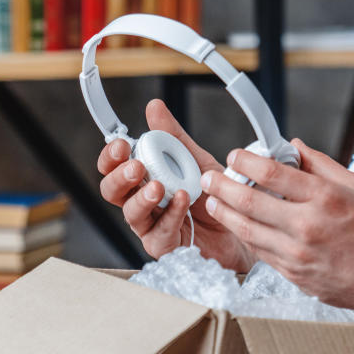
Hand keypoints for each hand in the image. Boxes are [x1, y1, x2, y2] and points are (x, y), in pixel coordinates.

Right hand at [96, 99, 255, 270]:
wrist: (243, 226)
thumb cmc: (214, 196)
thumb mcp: (196, 160)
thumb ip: (173, 136)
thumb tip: (154, 107)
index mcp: (143, 179)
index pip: (113, 167)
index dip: (111, 156)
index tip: (122, 145)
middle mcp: (141, 202)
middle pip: (112, 191)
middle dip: (120, 177)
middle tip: (136, 166)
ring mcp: (150, 226)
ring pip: (131, 214)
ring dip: (143, 198)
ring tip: (159, 186)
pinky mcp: (165, 246)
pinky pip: (160, 232)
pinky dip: (172, 214)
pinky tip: (183, 200)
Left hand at [199, 137, 353, 310]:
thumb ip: (321, 164)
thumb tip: (294, 145)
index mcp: (324, 198)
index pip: (273, 173)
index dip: (246, 161)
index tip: (235, 156)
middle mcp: (307, 225)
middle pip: (249, 201)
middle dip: (222, 186)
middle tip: (210, 177)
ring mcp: (297, 253)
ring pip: (246, 229)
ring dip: (224, 212)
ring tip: (213, 200)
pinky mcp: (292, 273)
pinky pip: (259, 250)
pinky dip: (244, 234)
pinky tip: (236, 223)